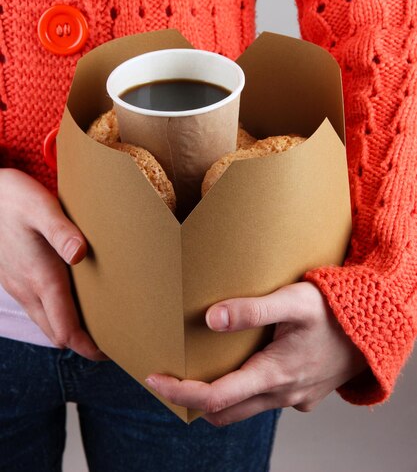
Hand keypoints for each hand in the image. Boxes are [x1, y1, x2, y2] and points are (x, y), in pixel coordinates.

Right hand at [0, 168, 106, 360]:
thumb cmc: (14, 198)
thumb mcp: (41, 207)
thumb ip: (61, 232)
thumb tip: (80, 254)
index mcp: (40, 277)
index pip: (66, 330)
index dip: (90, 346)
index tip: (114, 349)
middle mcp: (28, 289)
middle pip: (58, 333)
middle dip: (84, 343)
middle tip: (115, 337)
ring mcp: (19, 286)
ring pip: (47, 322)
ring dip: (71, 328)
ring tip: (101, 320)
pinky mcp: (15, 278)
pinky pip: (38, 307)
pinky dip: (58, 313)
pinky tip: (76, 296)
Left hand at [146, 281, 367, 424]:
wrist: (376, 330)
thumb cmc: (335, 312)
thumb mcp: (292, 301)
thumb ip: (251, 309)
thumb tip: (210, 320)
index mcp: (274, 374)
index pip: (215, 398)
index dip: (179, 392)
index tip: (154, 379)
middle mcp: (281, 395)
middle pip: (224, 412)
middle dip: (192, 400)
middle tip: (170, 376)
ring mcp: (294, 399)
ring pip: (244, 409)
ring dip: (218, 397)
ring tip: (199, 369)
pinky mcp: (303, 395)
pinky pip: (265, 402)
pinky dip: (244, 391)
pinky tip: (242, 365)